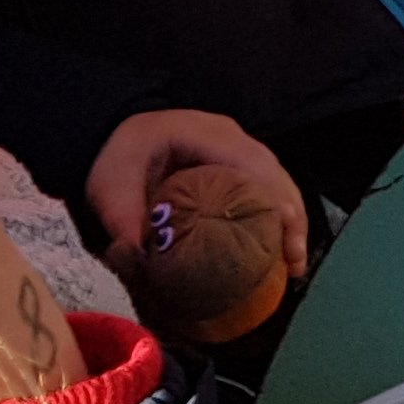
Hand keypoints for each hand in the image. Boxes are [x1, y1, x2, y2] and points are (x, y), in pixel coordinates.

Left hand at [87, 107, 310, 281]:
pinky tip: (278, 246)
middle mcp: (230, 136)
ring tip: (293, 262)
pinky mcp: (237, 162)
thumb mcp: (110, 191)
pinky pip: (267, 186)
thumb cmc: (115, 159)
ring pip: (278, 180)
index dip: (274, 199)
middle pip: (276, 174)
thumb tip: (145, 268)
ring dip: (290, 220)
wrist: (108, 137)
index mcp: (203, 134)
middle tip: (294, 263)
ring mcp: (237, 146)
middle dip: (291, 218)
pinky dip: (277, 216)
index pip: (253, 164)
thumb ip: (125, 225)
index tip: (284, 237)